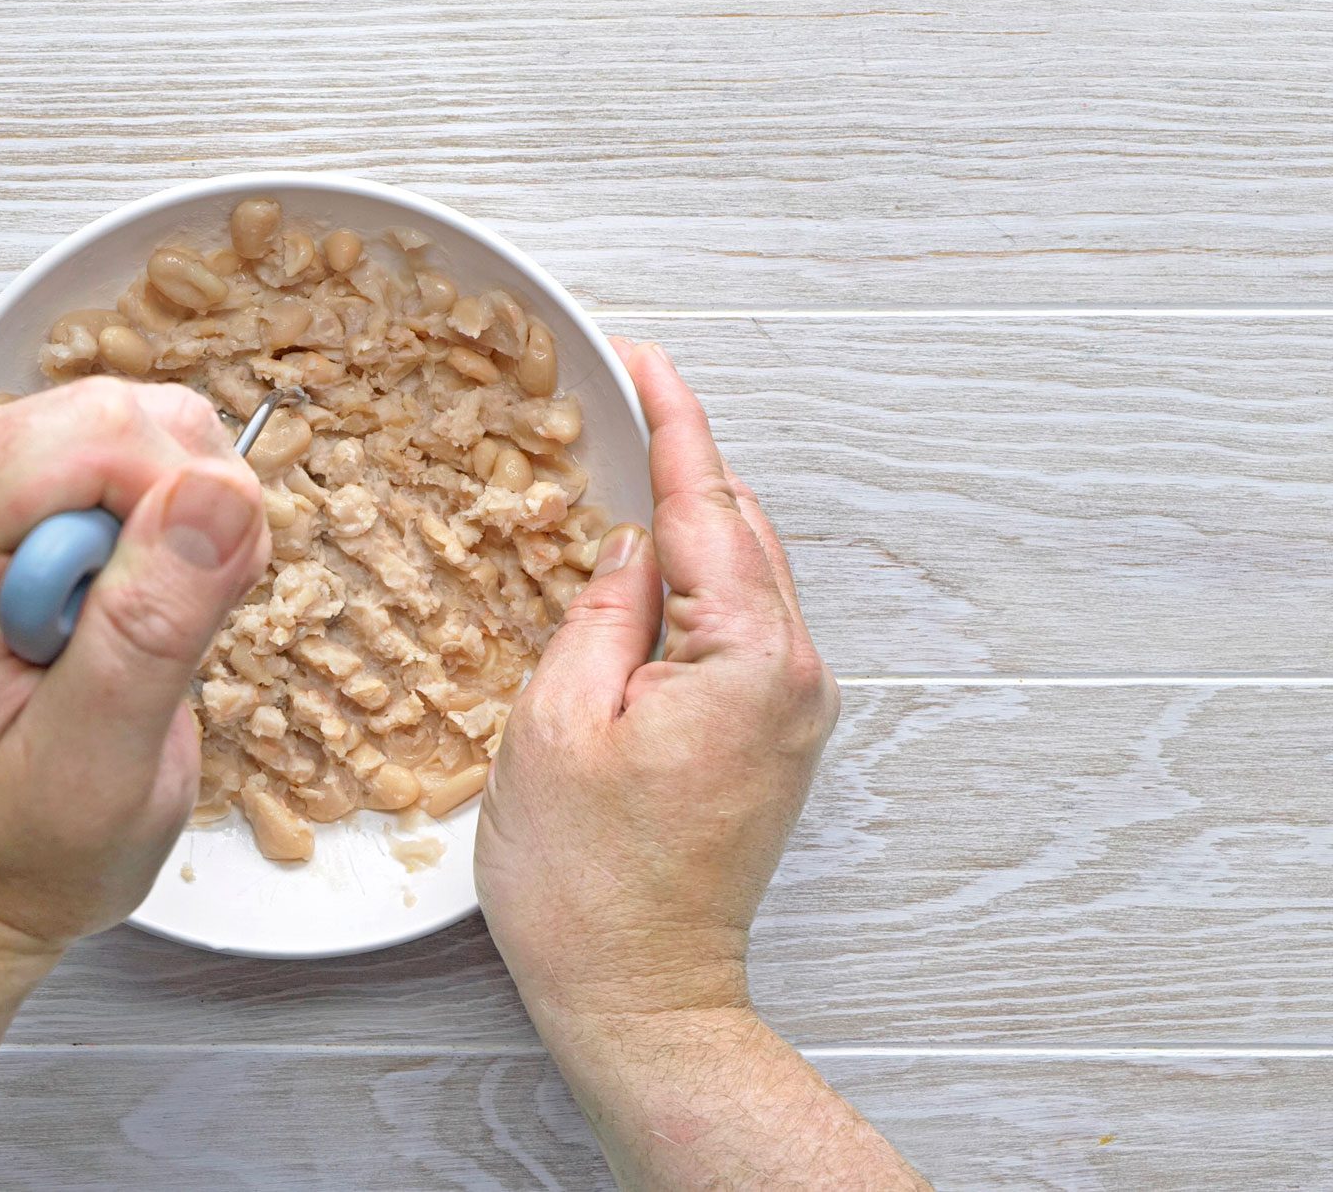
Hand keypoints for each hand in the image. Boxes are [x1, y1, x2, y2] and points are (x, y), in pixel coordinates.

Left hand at [0, 377, 269, 957]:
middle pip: (114, 417)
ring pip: (135, 423)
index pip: (90, 436)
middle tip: (156, 645)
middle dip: (178, 520)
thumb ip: (149, 631)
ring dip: (174, 525)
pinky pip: (127, 447)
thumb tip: (219, 493)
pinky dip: (160, 522)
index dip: (178, 506)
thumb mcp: (93, 772)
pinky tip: (123, 606)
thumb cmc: (6, 843)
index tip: (189, 615)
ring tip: (133, 638)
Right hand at [476, 338, 838, 1024]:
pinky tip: (649, 574)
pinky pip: (742, 630)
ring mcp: (796, 712)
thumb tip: (635, 543)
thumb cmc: (586, 881)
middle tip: (619, 408)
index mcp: (748, 658)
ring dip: (691, 526)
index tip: (646, 360)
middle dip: (685, 465)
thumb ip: (605, 607)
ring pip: (745, 579)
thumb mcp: (558, 718)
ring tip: (622, 480)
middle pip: (742, 531)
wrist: (639, 995)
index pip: (710, 503)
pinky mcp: (776, 741)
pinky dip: (699, 587)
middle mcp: (796, 676)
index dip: (673, 422)